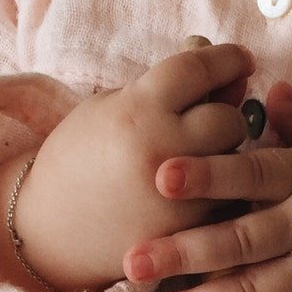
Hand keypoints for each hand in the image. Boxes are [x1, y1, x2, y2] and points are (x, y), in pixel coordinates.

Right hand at [15, 42, 254, 291]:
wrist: (50, 232)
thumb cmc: (81, 160)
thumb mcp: (113, 107)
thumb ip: (172, 87)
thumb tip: (233, 70)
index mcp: (136, 110)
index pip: (198, 68)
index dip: (226, 58)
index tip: (241, 58)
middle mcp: (161, 151)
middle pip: (229, 118)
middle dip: (225, 116)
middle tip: (208, 122)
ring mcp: (177, 196)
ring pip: (238, 164)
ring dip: (225, 156)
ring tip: (195, 158)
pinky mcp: (188, 234)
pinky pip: (231, 202)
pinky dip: (221, 193)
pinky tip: (197, 191)